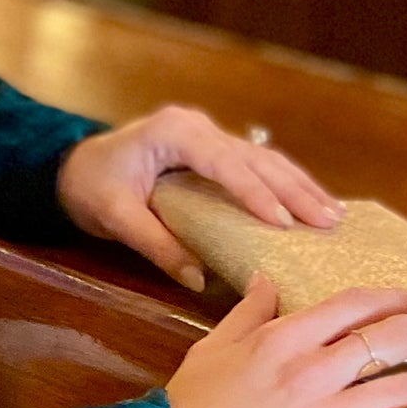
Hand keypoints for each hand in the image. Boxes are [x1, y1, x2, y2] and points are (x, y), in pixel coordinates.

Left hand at [57, 104, 337, 291]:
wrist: (72, 166)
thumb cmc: (90, 186)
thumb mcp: (115, 216)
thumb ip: (155, 244)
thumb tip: (197, 279)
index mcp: (175, 132)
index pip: (225, 164)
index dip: (256, 193)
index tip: (284, 222)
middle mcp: (198, 128)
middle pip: (257, 159)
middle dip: (295, 190)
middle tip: (329, 221)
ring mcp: (208, 136)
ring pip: (265, 160)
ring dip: (300, 187)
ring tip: (334, 214)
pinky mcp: (213, 151)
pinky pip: (257, 167)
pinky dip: (285, 185)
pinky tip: (311, 203)